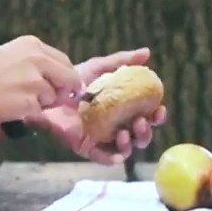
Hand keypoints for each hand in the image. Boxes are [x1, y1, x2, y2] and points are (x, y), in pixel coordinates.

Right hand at [0, 36, 82, 126]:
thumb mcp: (10, 57)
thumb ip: (36, 64)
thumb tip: (63, 81)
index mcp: (32, 45)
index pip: (64, 61)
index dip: (65, 77)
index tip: (61, 87)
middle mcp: (37, 59)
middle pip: (69, 78)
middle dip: (62, 91)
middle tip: (46, 99)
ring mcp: (35, 81)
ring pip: (54, 97)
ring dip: (42, 103)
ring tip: (15, 98)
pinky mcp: (31, 102)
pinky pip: (41, 112)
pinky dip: (30, 113)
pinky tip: (11, 107)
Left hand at [27, 47, 167, 164]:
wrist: (52, 89)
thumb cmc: (77, 79)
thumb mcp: (101, 67)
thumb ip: (123, 61)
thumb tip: (147, 52)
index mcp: (125, 109)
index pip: (148, 116)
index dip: (157, 115)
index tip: (159, 109)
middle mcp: (118, 125)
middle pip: (141, 135)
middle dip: (146, 132)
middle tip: (140, 122)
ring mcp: (104, 138)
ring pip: (127, 149)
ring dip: (131, 143)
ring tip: (124, 133)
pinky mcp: (88, 147)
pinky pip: (105, 158)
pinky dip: (114, 157)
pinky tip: (118, 152)